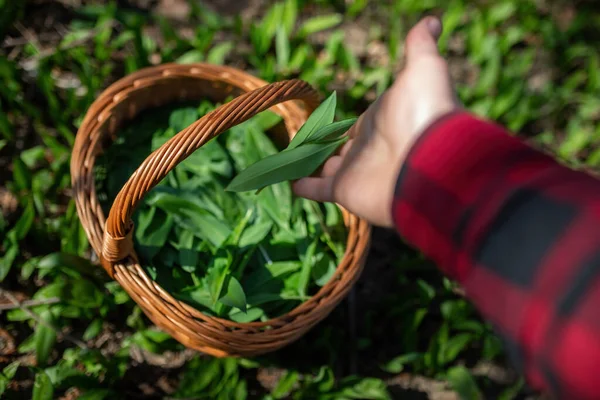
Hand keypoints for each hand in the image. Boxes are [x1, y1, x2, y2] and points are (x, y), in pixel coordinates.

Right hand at [293, 16, 460, 226]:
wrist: (432, 163)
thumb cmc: (424, 112)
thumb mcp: (423, 69)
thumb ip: (420, 46)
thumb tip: (433, 20)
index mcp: (380, 122)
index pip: (355, 125)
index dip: (341, 125)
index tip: (325, 124)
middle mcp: (367, 149)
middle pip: (338, 148)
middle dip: (322, 147)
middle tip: (302, 144)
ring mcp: (355, 171)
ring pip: (325, 168)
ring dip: (308, 165)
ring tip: (289, 162)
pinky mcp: (344, 191)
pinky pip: (317, 190)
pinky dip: (303, 187)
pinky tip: (289, 182)